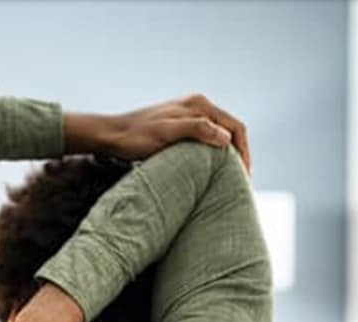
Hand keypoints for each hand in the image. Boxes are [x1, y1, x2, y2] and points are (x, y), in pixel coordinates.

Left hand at [66, 93, 251, 174]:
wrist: (112, 136)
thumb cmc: (136, 136)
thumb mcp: (167, 133)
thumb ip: (197, 130)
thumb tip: (226, 139)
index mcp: (199, 104)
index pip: (235, 127)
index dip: (244, 152)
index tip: (244, 176)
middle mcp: (197, 105)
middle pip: (231, 130)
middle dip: (240, 154)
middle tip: (242, 181)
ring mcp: (189, 114)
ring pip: (220, 135)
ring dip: (228, 155)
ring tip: (230, 178)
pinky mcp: (181, 125)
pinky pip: (208, 138)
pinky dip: (216, 153)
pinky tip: (213, 169)